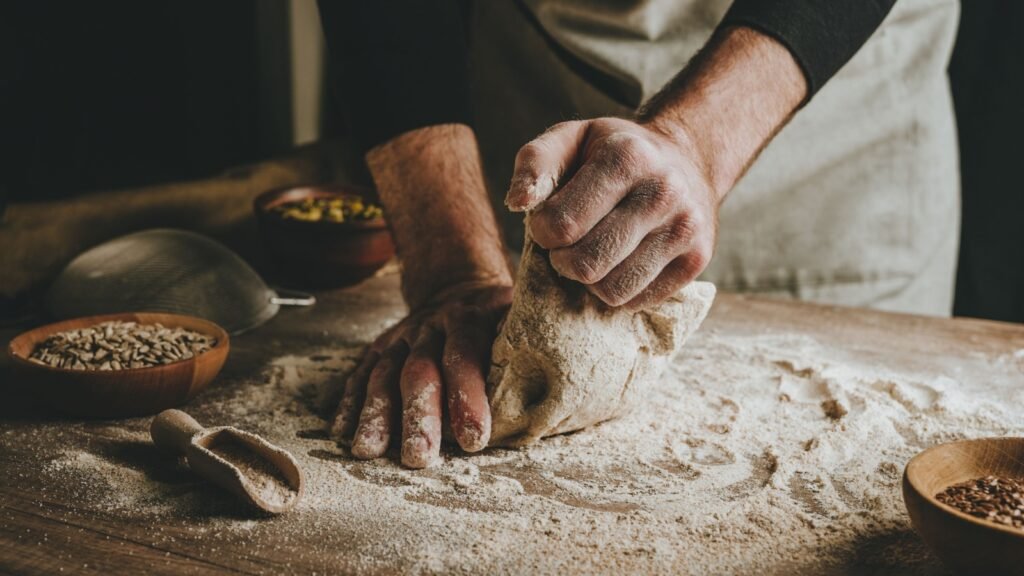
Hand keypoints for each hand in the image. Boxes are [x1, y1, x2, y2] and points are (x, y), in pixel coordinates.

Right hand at [330, 282, 511, 467]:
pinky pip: (360, 374)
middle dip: (418, 415)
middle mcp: (431, 327)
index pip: (466, 357)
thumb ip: (528, 353)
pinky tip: (342, 431)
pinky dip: (350, 402)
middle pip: (419, 371)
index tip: (474, 438)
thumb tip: (549, 403)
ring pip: (384, 374)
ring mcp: (402, 337)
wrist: (459, 286)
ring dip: (376, 414)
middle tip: (419, 456)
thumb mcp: (520, 319)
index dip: (468, 397)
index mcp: (471, 320)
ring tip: (369, 450)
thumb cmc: (500, 319)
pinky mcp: (380, 347)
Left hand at [506, 117, 719, 310]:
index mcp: (627, 157)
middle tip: (567, 245)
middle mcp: (663, 192)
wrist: (687, 159)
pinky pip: (637, 301)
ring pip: (612, 290)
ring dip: (590, 280)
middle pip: (586, 264)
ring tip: (594, 252)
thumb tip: (518, 203)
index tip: (549, 222)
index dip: (542, 231)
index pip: (563, 224)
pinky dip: (618, 289)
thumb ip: (535, 163)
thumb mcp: (570, 138)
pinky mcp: (697, 260)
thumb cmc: (614, 153)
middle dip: (563, 261)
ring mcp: (685, 229)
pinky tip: (620, 262)